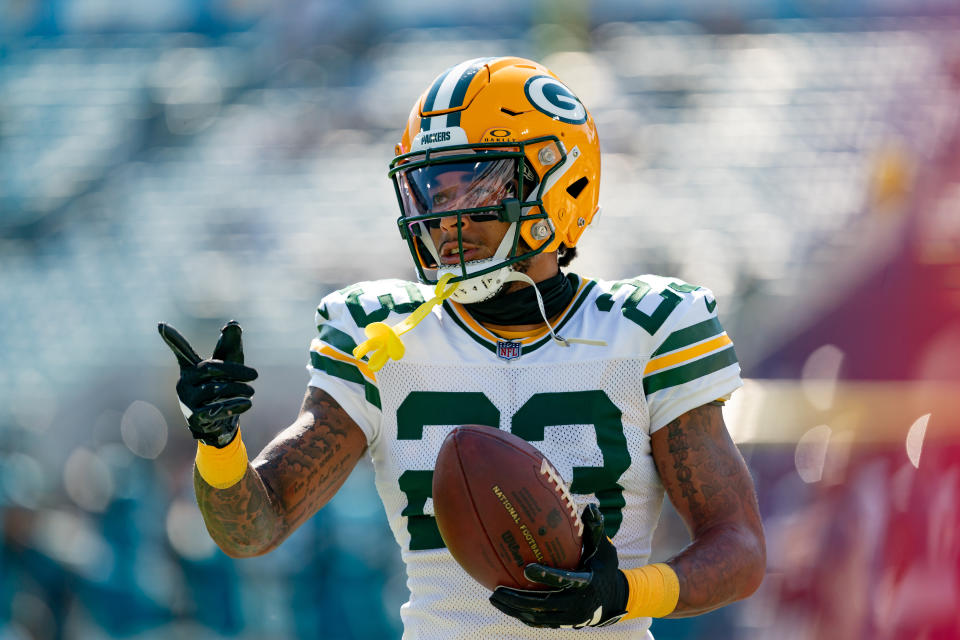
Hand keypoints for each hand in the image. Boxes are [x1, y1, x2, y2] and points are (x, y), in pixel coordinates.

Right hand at [158, 320, 257, 447]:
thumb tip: (233, 324)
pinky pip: (214, 410)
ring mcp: (187, 400)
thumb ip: (230, 346)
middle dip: (234, 370)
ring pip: (215, 389)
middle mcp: (185, 382)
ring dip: (237, 389)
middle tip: (255, 375)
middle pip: (210, 368)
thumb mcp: (229, 367)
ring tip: (251, 391)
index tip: (161, 325)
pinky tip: (247, 403)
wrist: (220, 423)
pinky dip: (233, 406)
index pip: (181, 350)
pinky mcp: (194, 418)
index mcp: (191, 368)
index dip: (172, 338)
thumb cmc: (223, 388)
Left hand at [489, 503, 627, 627]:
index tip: (526, 568)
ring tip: (494, 598)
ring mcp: (569, 617)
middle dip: (519, 599)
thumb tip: (590, 506)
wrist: (612, 598)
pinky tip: (504, 606)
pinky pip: (539, 623)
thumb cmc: (603, 567)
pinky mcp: (563, 624)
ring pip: (538, 617)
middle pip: (544, 605)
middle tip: (497, 590)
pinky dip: (521, 616)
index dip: (547, 576)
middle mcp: (577, 604)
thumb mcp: (603, 549)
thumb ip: (595, 529)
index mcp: (587, 583)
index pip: (565, 580)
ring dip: (515, 609)